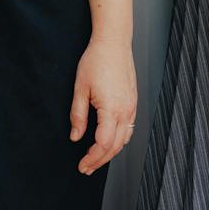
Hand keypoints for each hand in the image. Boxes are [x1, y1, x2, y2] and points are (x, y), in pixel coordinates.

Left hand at [69, 36, 136, 174]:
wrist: (113, 42)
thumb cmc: (96, 60)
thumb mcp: (80, 88)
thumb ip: (78, 115)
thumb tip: (75, 136)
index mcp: (111, 109)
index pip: (103, 143)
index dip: (92, 158)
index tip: (82, 164)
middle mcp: (125, 110)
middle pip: (115, 146)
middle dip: (100, 160)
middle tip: (86, 167)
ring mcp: (131, 106)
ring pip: (124, 139)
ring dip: (111, 152)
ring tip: (96, 158)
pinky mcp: (133, 101)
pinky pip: (129, 128)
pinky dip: (119, 140)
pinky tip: (109, 141)